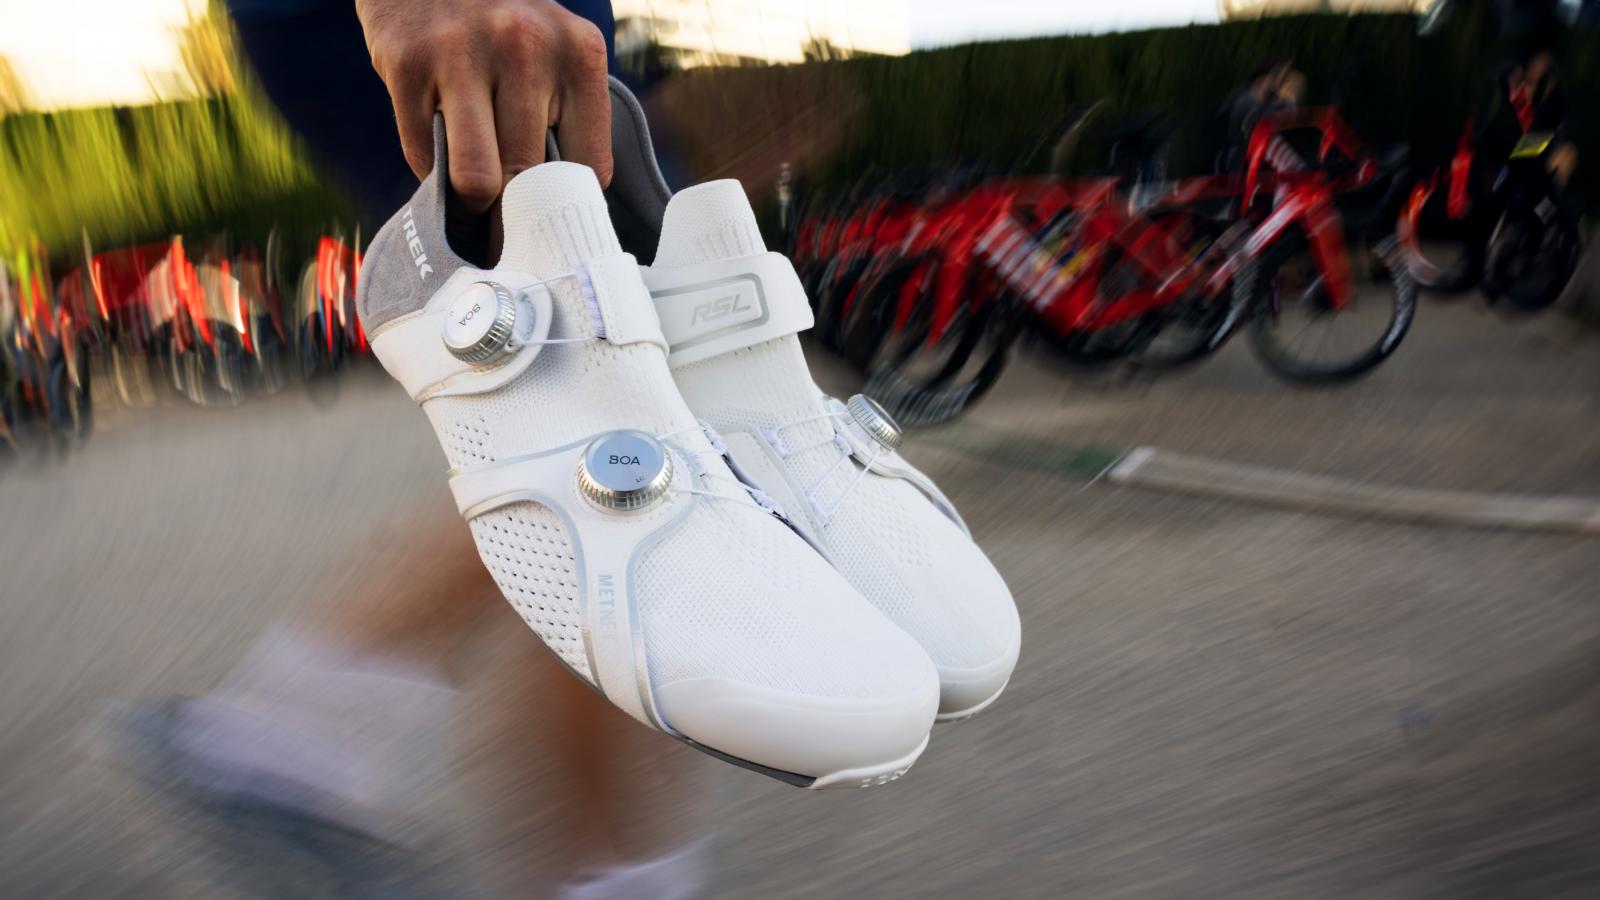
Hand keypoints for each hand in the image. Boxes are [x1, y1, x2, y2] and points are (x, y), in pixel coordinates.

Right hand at [356, 0, 612, 212]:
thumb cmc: (502, 22)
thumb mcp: (556, 49)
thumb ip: (570, 114)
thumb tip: (565, 208)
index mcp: (578, 53)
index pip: (587, 168)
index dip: (563, 201)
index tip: (548, 214)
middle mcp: (525, 47)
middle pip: (528, 177)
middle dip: (514, 206)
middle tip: (505, 211)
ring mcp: (462, 53)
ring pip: (477, 180)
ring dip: (472, 199)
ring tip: (473, 189)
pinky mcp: (407, 63)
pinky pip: (423, 155)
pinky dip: (430, 166)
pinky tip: (440, 139)